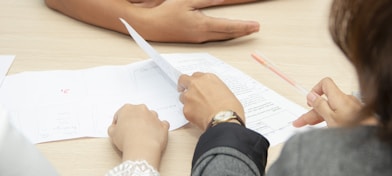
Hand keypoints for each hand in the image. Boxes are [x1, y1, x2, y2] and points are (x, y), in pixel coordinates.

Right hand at [107, 104, 169, 169]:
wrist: (142, 148)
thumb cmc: (126, 140)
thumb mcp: (112, 134)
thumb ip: (112, 128)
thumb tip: (114, 128)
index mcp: (127, 109)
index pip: (121, 113)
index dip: (119, 123)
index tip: (119, 130)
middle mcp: (142, 109)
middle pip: (137, 114)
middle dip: (134, 121)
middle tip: (130, 133)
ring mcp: (154, 116)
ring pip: (150, 117)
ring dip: (147, 124)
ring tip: (143, 135)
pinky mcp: (163, 125)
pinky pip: (162, 125)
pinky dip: (159, 129)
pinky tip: (154, 135)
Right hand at [129, 0, 259, 42]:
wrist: (152, 27)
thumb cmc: (166, 13)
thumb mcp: (186, 2)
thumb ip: (205, 0)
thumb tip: (221, 0)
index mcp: (202, 25)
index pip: (228, 26)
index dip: (244, 26)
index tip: (255, 26)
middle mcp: (203, 35)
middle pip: (228, 34)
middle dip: (244, 31)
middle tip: (256, 28)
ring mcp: (199, 39)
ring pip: (223, 37)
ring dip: (236, 33)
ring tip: (248, 30)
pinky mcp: (195, 40)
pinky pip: (215, 38)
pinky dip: (226, 35)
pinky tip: (230, 33)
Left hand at [178, 72, 244, 130]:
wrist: (225, 120)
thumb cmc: (230, 108)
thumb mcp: (226, 92)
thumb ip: (215, 90)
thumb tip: (214, 96)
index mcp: (208, 78)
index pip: (196, 76)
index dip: (196, 82)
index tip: (197, 86)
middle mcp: (196, 84)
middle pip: (183, 80)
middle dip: (183, 85)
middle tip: (185, 90)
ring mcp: (189, 96)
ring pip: (182, 96)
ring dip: (187, 101)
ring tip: (197, 109)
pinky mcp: (185, 109)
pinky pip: (185, 110)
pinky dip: (190, 113)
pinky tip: (198, 117)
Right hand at [293, 77, 361, 126]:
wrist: (372, 137)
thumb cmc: (354, 129)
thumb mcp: (330, 118)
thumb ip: (319, 105)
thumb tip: (311, 95)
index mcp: (338, 97)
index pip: (325, 83)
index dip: (315, 90)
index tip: (309, 101)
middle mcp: (345, 100)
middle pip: (325, 101)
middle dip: (312, 111)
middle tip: (301, 121)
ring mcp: (351, 108)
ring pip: (331, 109)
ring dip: (319, 117)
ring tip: (310, 127)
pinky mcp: (355, 115)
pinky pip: (339, 114)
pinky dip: (330, 120)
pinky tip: (325, 128)